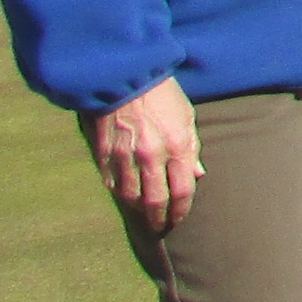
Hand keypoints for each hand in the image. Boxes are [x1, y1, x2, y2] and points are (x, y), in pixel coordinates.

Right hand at [84, 77, 201, 231]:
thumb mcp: (186, 116)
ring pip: (131, 197)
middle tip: (161, 226)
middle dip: (159, 218)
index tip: (179, 218)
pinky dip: (119, 192)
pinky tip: (125, 195)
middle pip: (155, 201)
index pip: (181, 191)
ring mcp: (125, 156)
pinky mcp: (103, 153)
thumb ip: (192, 148)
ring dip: (138, 210)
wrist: (125, 75)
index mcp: (176, 145)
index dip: (181, 210)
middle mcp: (151, 155)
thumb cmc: (162, 94)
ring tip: (144, 215)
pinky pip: (111, 183)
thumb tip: (197, 175)